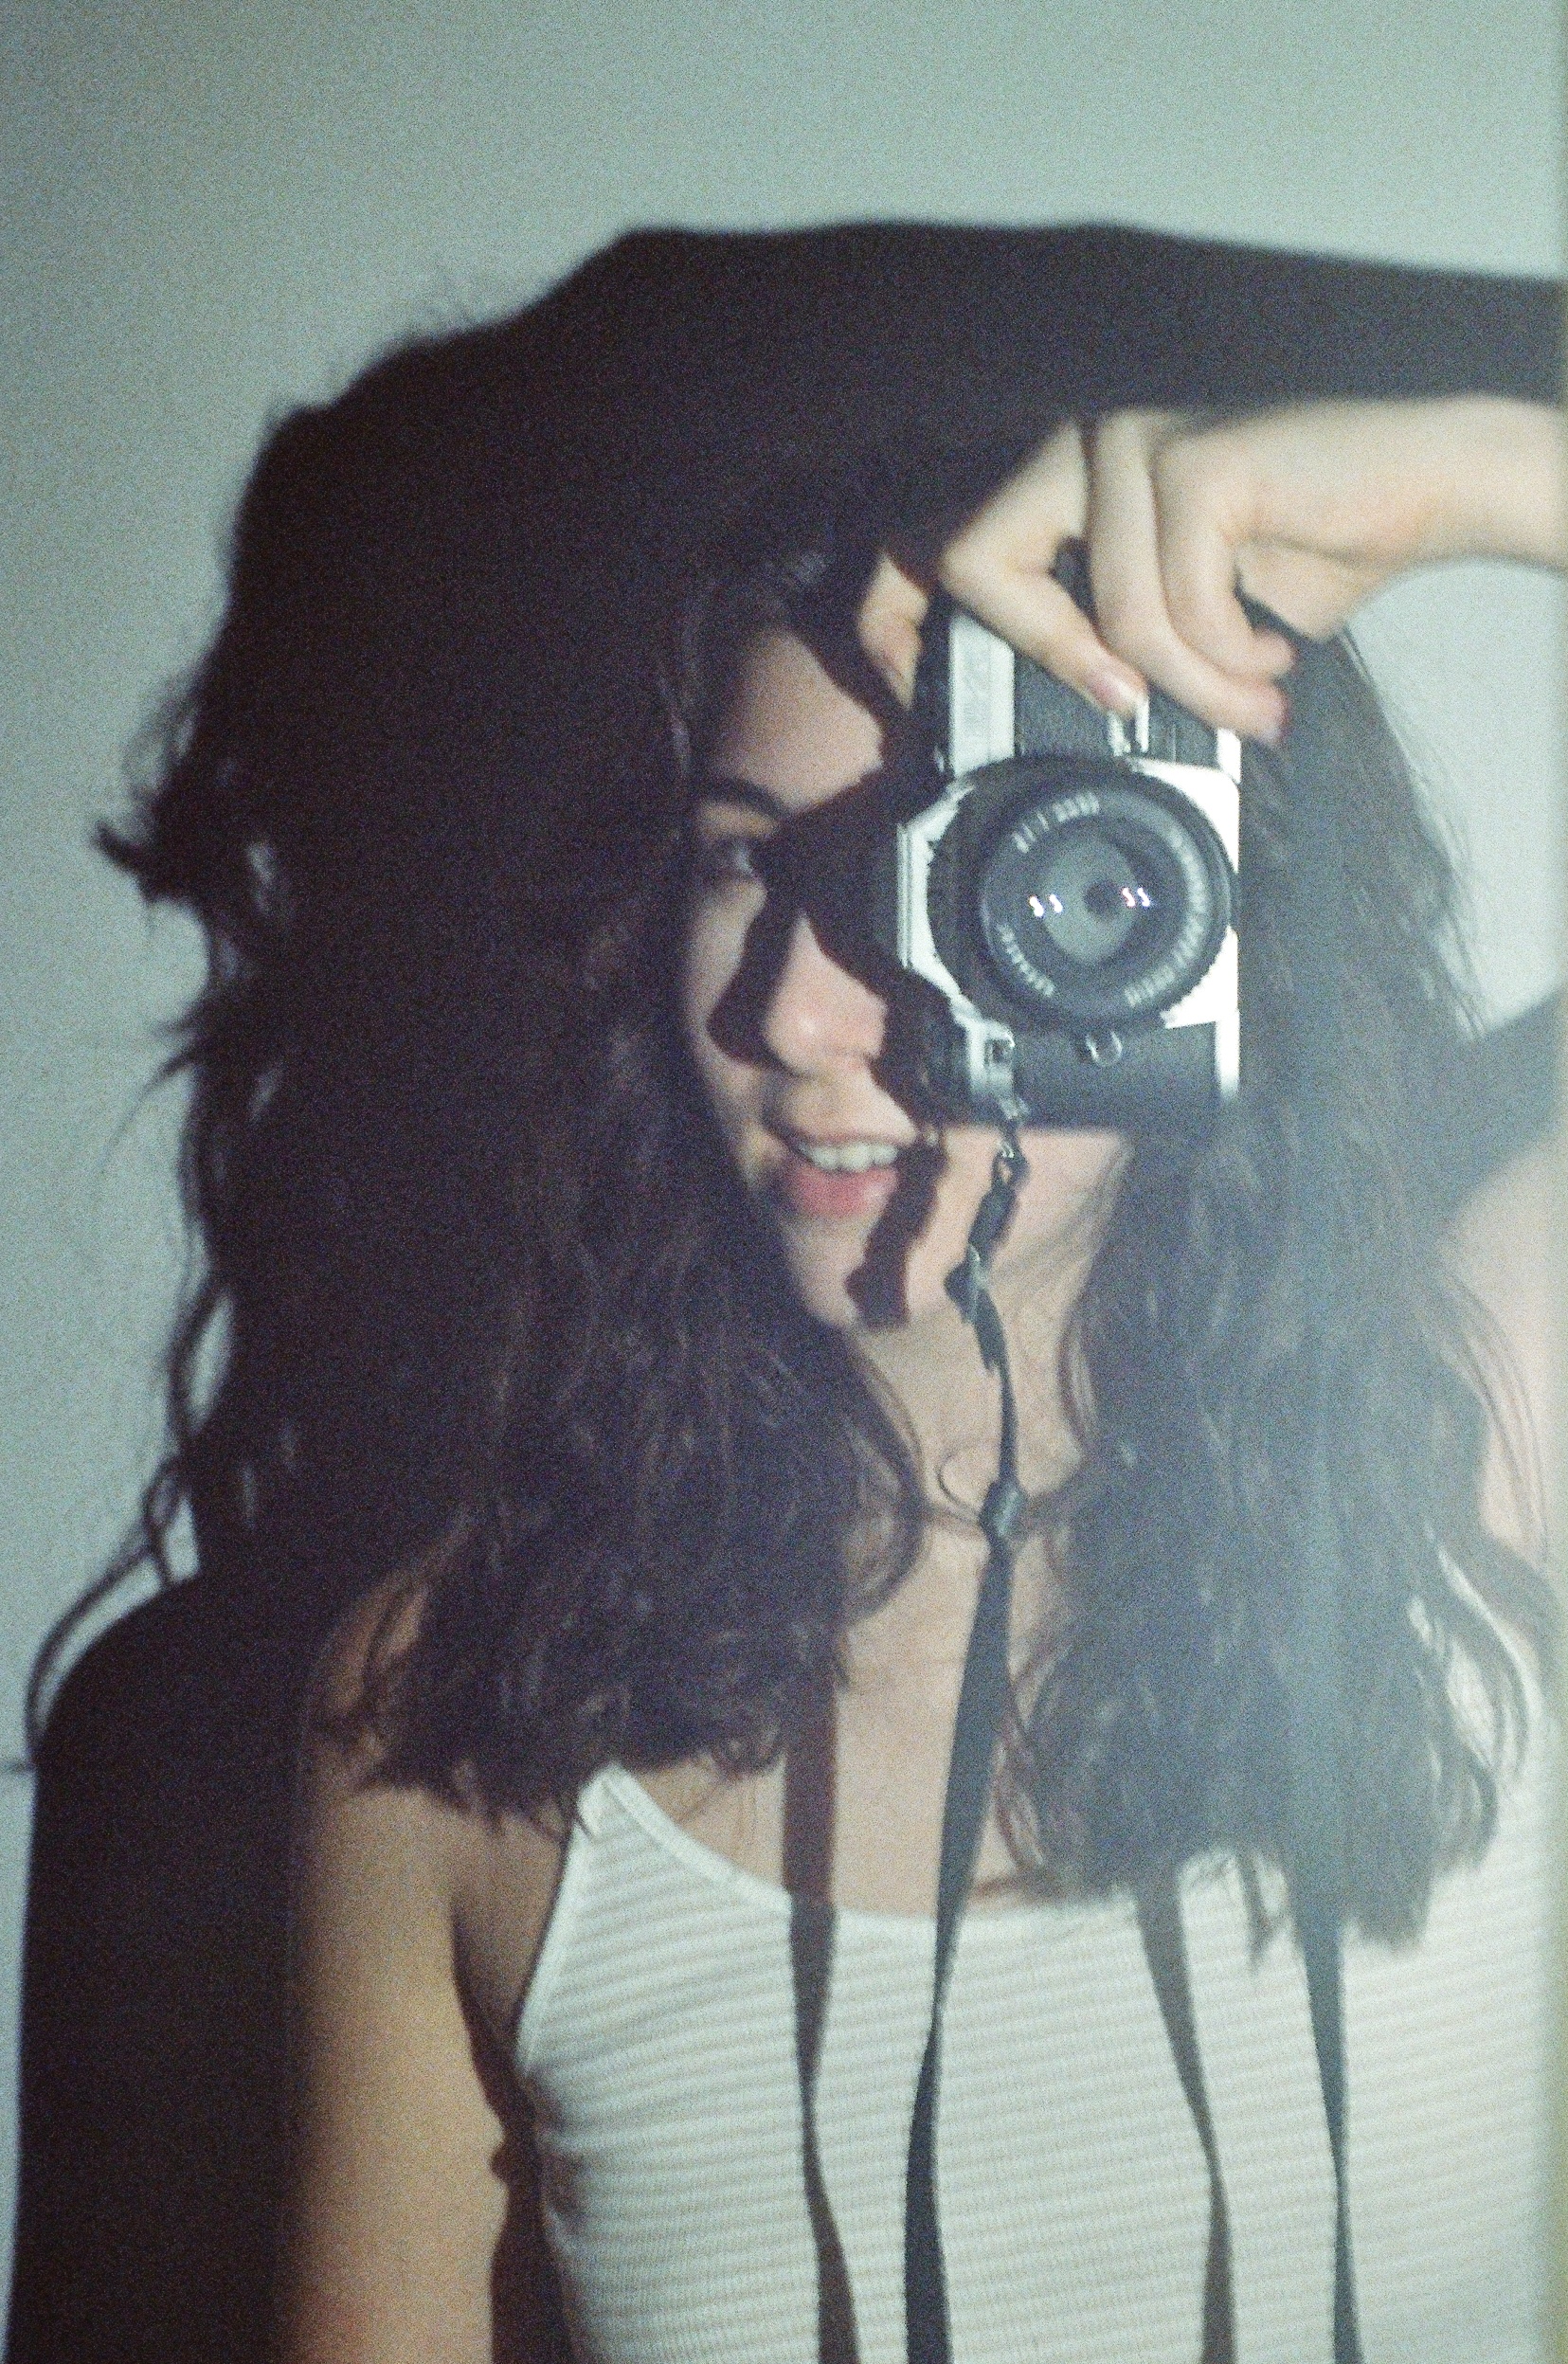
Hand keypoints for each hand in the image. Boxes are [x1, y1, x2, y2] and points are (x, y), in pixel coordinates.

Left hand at [860, 398, 1565, 740]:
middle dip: (1051, 661)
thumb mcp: (1171, 620)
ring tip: (1254, 696)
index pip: (924, 548)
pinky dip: (1232, 658)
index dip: (892, 633)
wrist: (1417, 492)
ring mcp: (1127, 444)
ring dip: (1195, 686)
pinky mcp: (1189, 460)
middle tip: (1128, 708)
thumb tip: (1018, 735)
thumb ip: (1096, 648)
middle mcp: (1072, 451)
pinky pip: (1176, 608)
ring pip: (1110, 619)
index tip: (920, 711)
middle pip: (972, 565)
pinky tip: (1273, 649)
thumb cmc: (1293, 562)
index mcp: (1052, 489)